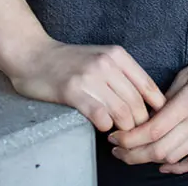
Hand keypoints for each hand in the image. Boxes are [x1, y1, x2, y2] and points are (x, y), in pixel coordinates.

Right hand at [0, 36, 164, 132]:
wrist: (33, 56)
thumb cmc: (69, 61)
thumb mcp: (101, 57)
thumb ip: (121, 73)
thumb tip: (144, 99)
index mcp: (118, 55)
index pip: (147, 85)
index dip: (155, 106)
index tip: (154, 118)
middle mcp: (107, 64)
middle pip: (135, 101)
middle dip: (139, 121)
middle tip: (136, 132)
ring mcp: (90, 77)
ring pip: (121, 110)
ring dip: (124, 127)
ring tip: (120, 132)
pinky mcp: (73, 91)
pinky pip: (100, 115)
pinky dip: (105, 126)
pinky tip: (103, 127)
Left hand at [108, 33, 187, 172]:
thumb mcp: (187, 73)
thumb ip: (166, 97)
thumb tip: (148, 114)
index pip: (150, 131)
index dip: (127, 138)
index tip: (113, 136)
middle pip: (157, 150)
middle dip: (132, 154)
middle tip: (117, 149)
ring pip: (173, 158)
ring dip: (150, 160)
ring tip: (135, 153)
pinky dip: (178, 168)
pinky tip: (164, 166)